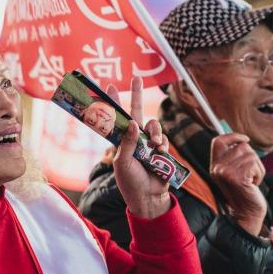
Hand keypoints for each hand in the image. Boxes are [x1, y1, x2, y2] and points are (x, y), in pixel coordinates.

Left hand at [113, 77, 171, 218]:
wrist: (148, 196)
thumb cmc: (130, 181)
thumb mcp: (123, 162)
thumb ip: (127, 142)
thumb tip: (133, 123)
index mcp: (121, 141)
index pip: (116, 118)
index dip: (113, 103)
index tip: (109, 86)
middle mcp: (134, 138)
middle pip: (137, 111)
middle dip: (137, 94)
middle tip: (137, 77)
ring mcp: (148, 143)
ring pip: (153, 124)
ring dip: (154, 131)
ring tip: (153, 145)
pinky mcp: (161, 149)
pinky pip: (162, 137)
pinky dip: (161, 143)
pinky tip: (159, 152)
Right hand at [209, 133, 266, 235]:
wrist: (246, 213)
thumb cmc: (245, 192)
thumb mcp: (235, 173)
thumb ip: (234, 158)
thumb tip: (242, 140)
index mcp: (215, 166)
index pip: (218, 141)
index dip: (232, 136)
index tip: (245, 139)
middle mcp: (217, 168)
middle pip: (241, 146)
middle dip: (252, 158)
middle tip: (249, 174)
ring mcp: (225, 172)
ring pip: (251, 155)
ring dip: (257, 167)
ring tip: (251, 180)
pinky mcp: (237, 177)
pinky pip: (255, 164)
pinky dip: (259, 173)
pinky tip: (253, 184)